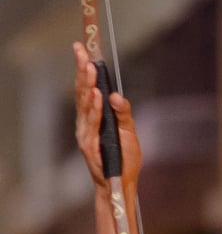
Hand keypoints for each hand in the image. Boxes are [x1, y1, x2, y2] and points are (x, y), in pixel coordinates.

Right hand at [73, 41, 142, 189]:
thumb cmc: (124, 160)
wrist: (121, 185)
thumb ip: (123, 113)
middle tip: (81, 49)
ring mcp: (86, 134)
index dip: (83, 69)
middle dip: (82, 69)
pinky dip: (94, 108)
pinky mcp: (90, 146)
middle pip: (82, 92)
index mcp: (93, 118)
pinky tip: (96, 94)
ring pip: (85, 104)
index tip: (82, 48)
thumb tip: (116, 96)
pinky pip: (93, 123)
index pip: (87, 89)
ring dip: (87, 84)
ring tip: (89, 65)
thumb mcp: (128, 132)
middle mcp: (85, 124)